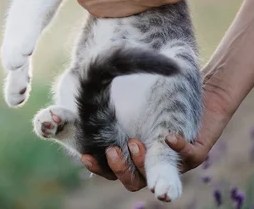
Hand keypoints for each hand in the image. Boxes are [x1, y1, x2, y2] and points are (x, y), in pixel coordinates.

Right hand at [80, 78, 233, 189]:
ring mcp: (174, 158)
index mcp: (129, 151)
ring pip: (158, 174)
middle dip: (120, 169)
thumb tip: (56, 109)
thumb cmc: (144, 84)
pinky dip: (178, 147)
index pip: (110, 169)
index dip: (98, 167)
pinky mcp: (196, 149)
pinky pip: (189, 155)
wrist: (180, 74)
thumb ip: (92, 104)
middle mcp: (151, 160)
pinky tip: (169, 136)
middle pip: (132, 180)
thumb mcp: (114, 93)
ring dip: (143, 162)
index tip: (86, 156)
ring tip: (135, 143)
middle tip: (112, 151)